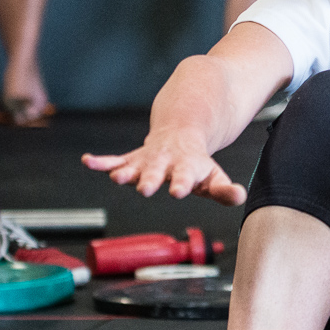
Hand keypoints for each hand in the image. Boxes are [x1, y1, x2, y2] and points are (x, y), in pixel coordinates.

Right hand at [82, 129, 246, 206]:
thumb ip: (225, 190)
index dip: (182, 182)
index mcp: (187, 166)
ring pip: (134, 165)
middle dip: (150, 179)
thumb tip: (240, 196)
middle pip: (157, 171)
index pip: (186, 176)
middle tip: (145, 188)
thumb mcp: (214, 178)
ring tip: (116, 178)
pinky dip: (101, 162)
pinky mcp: (132, 159)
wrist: (181, 134)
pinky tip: (88, 161)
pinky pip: (114, 160)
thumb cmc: (198, 164)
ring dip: (124, 171)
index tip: (178, 191)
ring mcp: (147, 160)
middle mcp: (165, 162)